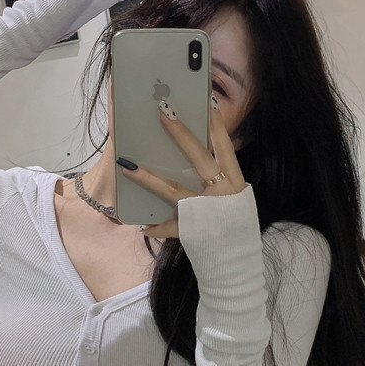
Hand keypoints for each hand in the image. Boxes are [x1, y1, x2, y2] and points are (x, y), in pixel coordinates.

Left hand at [119, 102, 245, 238]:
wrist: (237, 264)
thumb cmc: (235, 227)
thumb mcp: (235, 200)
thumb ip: (219, 179)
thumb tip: (198, 156)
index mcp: (235, 183)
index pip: (225, 147)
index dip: (216, 125)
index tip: (207, 101)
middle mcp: (222, 194)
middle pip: (200, 158)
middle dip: (182, 135)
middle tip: (163, 113)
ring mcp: (205, 211)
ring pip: (173, 190)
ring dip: (148, 178)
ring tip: (127, 166)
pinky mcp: (191, 230)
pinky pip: (168, 226)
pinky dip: (156, 227)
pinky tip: (143, 226)